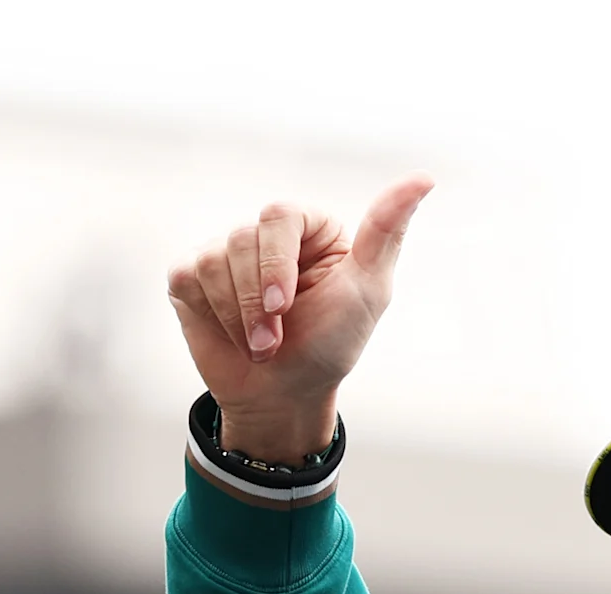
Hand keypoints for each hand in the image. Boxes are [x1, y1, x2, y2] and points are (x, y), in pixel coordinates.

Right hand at [166, 178, 432, 461]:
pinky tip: (229, 333)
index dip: (275, 263)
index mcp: (308, 227)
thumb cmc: (331, 345)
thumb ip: (386, 231)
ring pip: (211, 263)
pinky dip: (211, 316)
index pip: (277, 215)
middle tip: (275, 340)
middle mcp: (264, 234)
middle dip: (258, 303)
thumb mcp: (369, 290)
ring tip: (259, 344)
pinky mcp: (190, 277)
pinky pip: (186, 278)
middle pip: (241, 239)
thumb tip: (424, 178)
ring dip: (238, 318)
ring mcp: (224, 253)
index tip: (285, 306)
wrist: (284, 397)